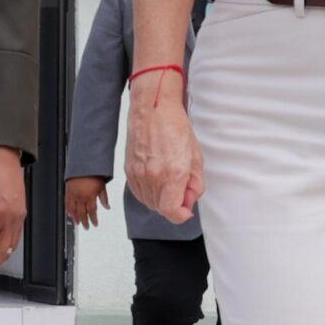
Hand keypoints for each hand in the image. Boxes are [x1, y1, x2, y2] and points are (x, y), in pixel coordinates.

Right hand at [64, 176, 108, 229]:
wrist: (84, 164)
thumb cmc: (94, 173)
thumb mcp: (102, 185)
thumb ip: (104, 198)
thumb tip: (107, 207)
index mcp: (90, 196)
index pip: (92, 212)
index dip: (93, 219)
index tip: (95, 224)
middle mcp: (81, 197)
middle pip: (82, 213)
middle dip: (84, 221)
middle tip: (86, 227)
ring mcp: (73, 194)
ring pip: (73, 210)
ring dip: (75, 218)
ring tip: (77, 223)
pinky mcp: (68, 191)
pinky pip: (67, 203)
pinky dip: (68, 209)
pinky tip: (69, 214)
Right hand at [125, 70, 203, 224]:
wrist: (153, 109)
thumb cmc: (174, 126)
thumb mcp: (196, 155)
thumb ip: (196, 183)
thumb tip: (190, 200)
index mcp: (172, 173)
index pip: (171, 211)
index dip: (181, 215)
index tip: (186, 209)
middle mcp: (153, 176)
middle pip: (160, 208)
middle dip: (173, 204)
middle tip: (181, 187)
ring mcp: (138, 173)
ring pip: (149, 202)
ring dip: (160, 198)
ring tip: (168, 180)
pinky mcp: (129, 170)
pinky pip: (138, 192)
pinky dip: (148, 192)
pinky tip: (156, 180)